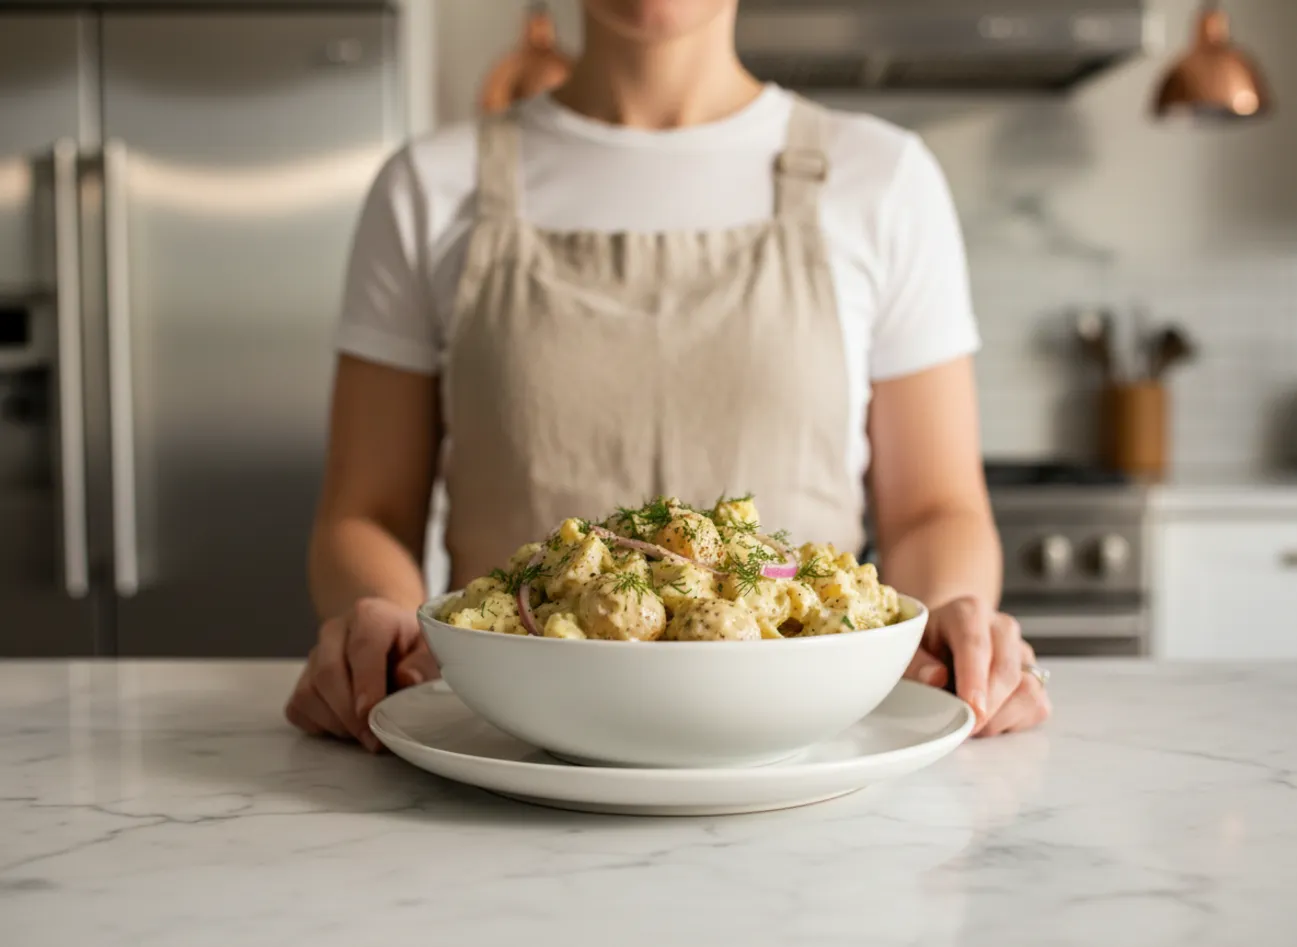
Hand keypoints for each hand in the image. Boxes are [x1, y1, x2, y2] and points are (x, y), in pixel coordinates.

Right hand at [284, 597, 439, 750]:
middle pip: (329, 673)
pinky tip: (347, 725)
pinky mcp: (302, 679)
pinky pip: (300, 707)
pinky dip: (322, 724)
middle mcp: (335, 631)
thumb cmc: (410, 646)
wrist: (388, 636)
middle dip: (351, 714)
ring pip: (310, 694)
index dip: (366, 683)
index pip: (362, 647)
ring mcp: (314, 655)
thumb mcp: (430, 647)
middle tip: (374, 738)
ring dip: (338, 722)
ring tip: (366, 730)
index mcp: (369, 616)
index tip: (370, 712)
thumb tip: (409, 680)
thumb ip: (424, 662)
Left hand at [903, 596, 1050, 737]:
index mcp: (969, 612)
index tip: (972, 707)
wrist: (948, 638)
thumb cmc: (928, 645)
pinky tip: (988, 719)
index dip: (974, 679)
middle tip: (965, 729)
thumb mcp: (910, 647)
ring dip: (999, 717)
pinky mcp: (1035, 677)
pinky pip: (1036, 705)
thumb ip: (916, 663)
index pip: (975, 645)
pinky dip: (1012, 722)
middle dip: (987, 707)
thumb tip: (934, 678)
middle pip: (1005, 671)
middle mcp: (1002, 628)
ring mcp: (1023, 653)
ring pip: (1027, 690)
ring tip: (971, 723)